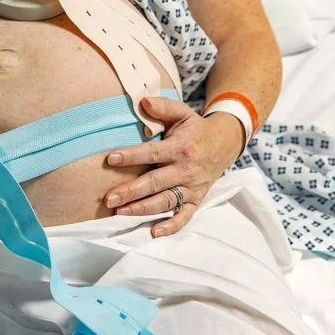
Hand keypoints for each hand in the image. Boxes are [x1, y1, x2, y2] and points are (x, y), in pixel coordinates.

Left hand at [104, 96, 244, 236]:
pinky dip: (171, 226)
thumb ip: (163, 107)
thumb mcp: (182, 113)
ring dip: (143, 209)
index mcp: (180, 148)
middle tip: (109, 199)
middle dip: (131, 192)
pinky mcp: (196, 200)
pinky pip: (185, 216)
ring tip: (120, 213)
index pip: (152, 153)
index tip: (110, 159)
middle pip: (155, 183)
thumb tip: (142, 101)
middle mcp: (186, 170)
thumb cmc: (195, 129)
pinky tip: (154, 232)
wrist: (225, 144)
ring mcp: (192, 187)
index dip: (131, 156)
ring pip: (166, 201)